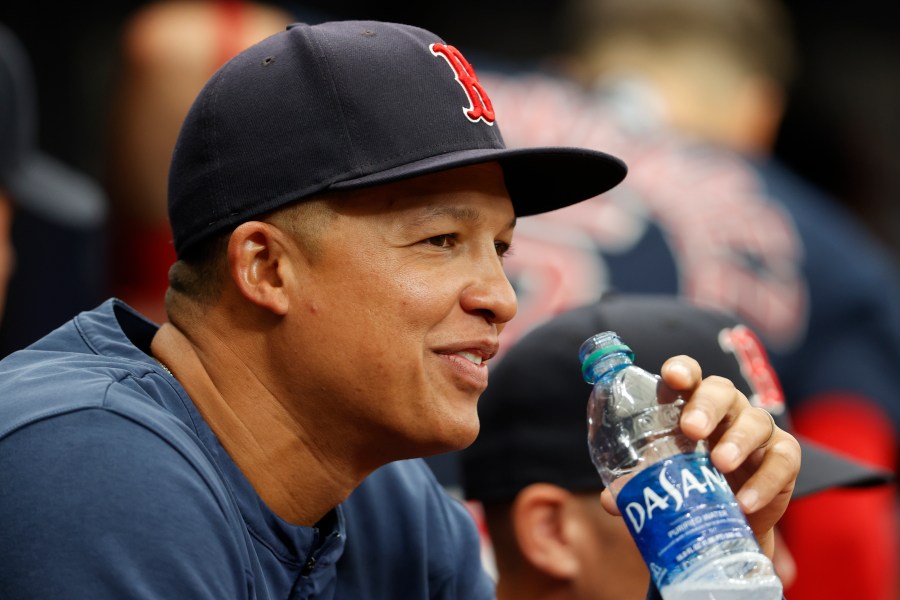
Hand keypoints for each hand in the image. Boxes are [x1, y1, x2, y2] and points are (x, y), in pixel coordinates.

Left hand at [599, 355, 800, 557]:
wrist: (730, 519)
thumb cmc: (691, 483)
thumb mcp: (664, 480)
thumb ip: (638, 484)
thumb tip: (612, 501)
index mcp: (692, 404)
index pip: (689, 376)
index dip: (682, 370)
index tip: (671, 376)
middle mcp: (727, 409)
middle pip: (721, 391)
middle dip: (706, 406)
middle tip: (691, 429)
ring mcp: (758, 430)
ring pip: (755, 420)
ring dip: (737, 441)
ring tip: (720, 464)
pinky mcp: (783, 457)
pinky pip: (782, 460)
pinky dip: (764, 481)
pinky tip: (744, 502)